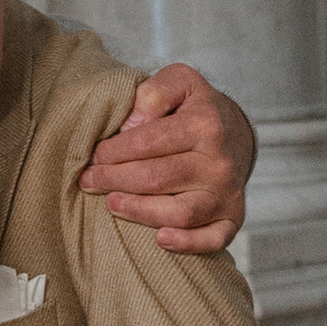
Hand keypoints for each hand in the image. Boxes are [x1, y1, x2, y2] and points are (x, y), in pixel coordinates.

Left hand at [80, 63, 254, 252]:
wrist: (237, 133)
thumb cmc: (197, 109)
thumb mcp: (180, 82)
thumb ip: (155, 92)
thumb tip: (131, 124)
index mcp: (205, 125)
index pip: (148, 143)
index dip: (113, 152)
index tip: (92, 156)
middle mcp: (220, 162)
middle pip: (158, 178)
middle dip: (115, 180)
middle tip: (88, 181)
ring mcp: (228, 193)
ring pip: (180, 212)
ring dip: (140, 211)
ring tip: (111, 204)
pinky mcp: (233, 217)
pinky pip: (213, 238)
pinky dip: (187, 243)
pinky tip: (159, 239)